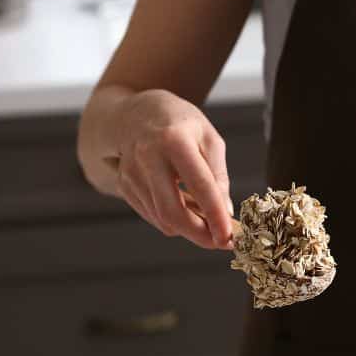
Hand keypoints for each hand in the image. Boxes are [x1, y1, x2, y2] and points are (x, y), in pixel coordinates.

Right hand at [78, 88, 232, 248]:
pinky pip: (153, 216)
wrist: (134, 113)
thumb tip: (225, 212)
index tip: (230, 237)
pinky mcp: (125, 186)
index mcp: (174, 140)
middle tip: (220, 242)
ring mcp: (132, 174)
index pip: (200, 187)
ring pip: (163, 219)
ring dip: (189, 227)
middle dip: (199, 235)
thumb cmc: (179, 123)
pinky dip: (173, 219)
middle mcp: (148, 158)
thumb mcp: (208, 139)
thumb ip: (218, 176)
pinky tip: (186, 206)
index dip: (216, 216)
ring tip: (206, 216)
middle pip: (172, 212)